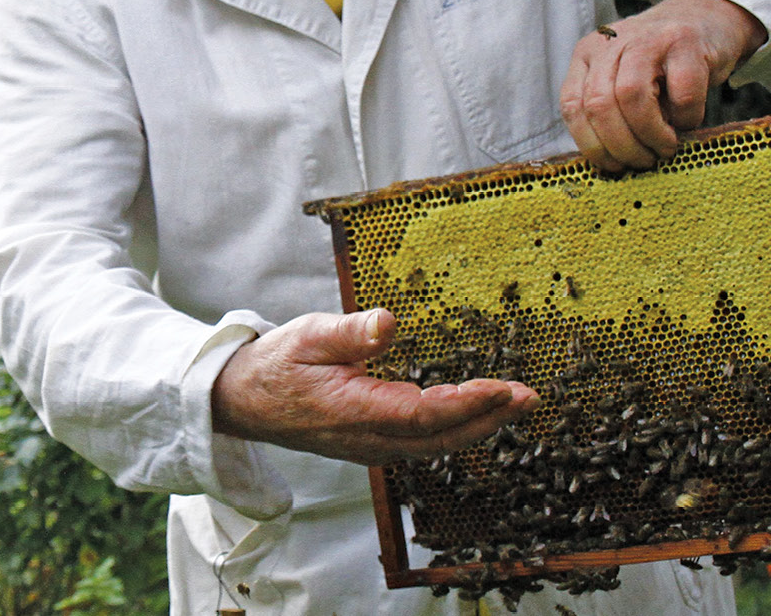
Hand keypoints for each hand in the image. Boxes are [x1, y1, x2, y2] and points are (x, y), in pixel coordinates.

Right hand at [210, 310, 536, 464]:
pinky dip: (455, 433)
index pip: (422, 414)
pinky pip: (422, 446)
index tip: (504, 388)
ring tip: (514, 405)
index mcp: (352, 410)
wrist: (241, 402)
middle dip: (489, 420)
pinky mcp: (371, 446)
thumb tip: (390, 323)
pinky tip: (475, 416)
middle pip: (440, 440)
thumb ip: (350, 332)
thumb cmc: (274, 364)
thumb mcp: (306, 334)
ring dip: (478, 428)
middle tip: (529, 398)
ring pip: (435, 448)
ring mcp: (369, 448)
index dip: (467, 404)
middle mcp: (366, 438)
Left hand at [559, 0, 766, 172]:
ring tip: (664, 148)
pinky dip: (686, 118)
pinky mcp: (687, 43)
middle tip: (643, 161)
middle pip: (599, 103)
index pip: (573, 105)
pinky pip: (682, 93)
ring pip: (631, 96)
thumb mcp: (623, 79)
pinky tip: (688, 122)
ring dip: (649, 134)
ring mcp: (649, 39)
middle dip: (621, 145)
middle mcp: (612, 43)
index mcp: (588, 54)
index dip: (591, 144)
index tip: (614, 166)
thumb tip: (614, 162)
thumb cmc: (662, 64)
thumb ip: (611, 111)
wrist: (706, 18)